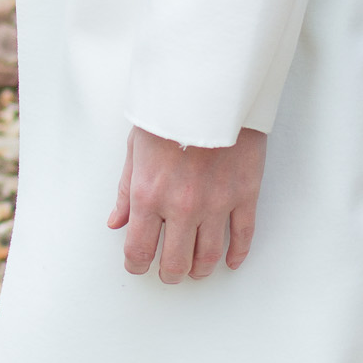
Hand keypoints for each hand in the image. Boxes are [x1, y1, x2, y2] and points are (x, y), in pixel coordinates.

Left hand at [107, 125, 266, 282]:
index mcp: (148, 196)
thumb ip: (125, 191)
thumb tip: (117, 222)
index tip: (139, 265)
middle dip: (169, 274)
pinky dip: (236, 255)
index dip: (137, 265)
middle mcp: (181, 207)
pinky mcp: (245, 195)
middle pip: (175, 263)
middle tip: (169, 272)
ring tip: (197, 270)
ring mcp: (216, 204)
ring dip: (200, 270)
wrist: (211, 88)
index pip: (139, 250)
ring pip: (208, 257)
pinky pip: (243, 237)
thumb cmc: (169, 113)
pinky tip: (230, 261)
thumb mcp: (135, 148)